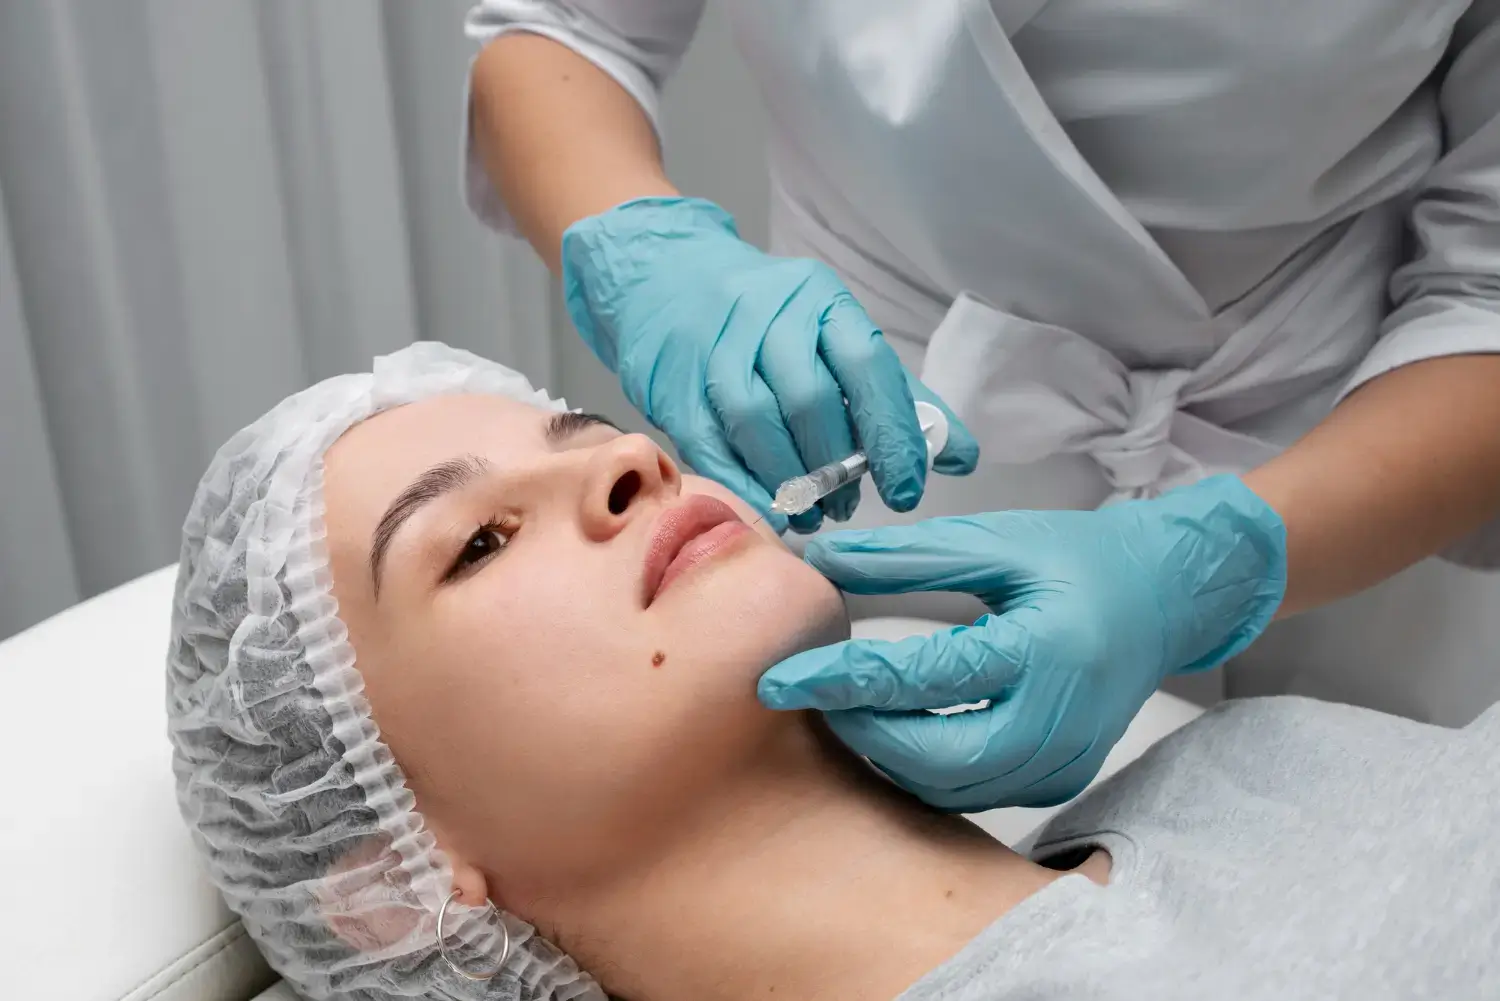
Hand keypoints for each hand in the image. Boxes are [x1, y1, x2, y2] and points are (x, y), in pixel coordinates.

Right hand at [561, 197, 978, 532]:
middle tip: (849, 504)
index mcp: (821, 302)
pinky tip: (766, 506)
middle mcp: (769, 317)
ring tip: (810, 512)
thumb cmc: (768, 320)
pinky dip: (744, 483)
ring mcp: (716, 349)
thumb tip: (960, 454)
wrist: (666, 278)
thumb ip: (896, 395)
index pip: (868, 366)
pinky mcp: (674, 383)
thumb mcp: (835, 336)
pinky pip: (711, 442)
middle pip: (810, 400)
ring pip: (758, 423)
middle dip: (836, 466)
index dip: (892, 434)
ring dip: (790, 481)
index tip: (906, 488)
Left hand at [758, 476, 1285, 809]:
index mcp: (1046, 649)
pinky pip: (975, 794)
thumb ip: (904, 556)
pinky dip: (924, 770)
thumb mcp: (993, 541)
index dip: (845, 679)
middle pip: (936, 758)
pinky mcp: (1059, 779)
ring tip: (842, 711)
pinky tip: (891, 733)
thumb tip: (820, 561)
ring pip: (951, 788)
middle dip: (859, 732)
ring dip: (885, 756)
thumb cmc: (1082, 562)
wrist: (1163, 598)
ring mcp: (1064, 761)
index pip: (926, 677)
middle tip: (807, 699)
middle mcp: (1061, 720)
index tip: (780, 677)